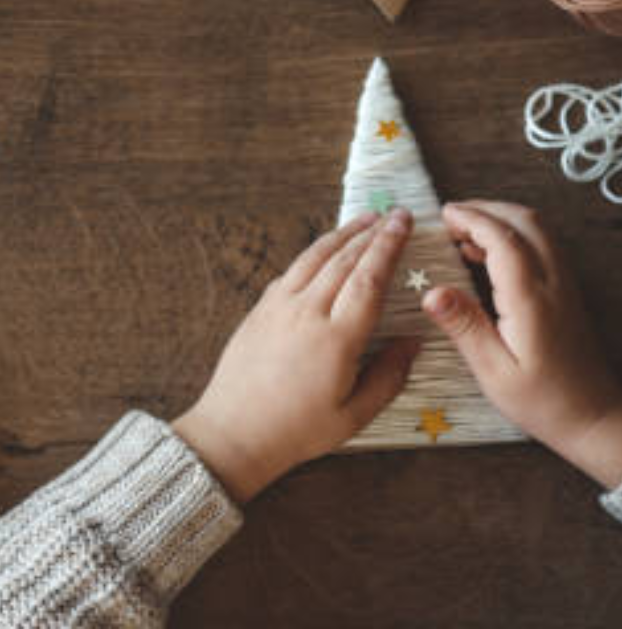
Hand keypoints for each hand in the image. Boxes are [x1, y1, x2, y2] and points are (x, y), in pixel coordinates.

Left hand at [174, 210, 418, 502]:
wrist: (234, 431)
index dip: (389, 246)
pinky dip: (314, 252)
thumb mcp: (355, 414)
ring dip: (343, 235)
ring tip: (365, 221)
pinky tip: (326, 249)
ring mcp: (279, 306)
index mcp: (336, 338)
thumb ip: (389, 375)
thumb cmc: (297, 430)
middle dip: (373, 233)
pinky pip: (292, 270)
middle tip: (395, 214)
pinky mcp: (261, 308)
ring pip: (315, 257)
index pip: (369, 278)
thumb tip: (412, 341)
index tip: (405, 223)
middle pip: (345, 260)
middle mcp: (307, 312)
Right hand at [424, 201, 621, 488]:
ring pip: (537, 230)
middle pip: (526, 222)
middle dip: (486, 209)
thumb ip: (465, 327)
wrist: (596, 419)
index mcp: (532, 300)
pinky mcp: (568, 292)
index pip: (503, 240)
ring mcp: (565, 285)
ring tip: (463, 233)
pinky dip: (513, 236)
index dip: (472, 219)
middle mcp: (554, 284)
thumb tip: (432, 292)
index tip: (443, 215)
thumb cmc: (543, 402)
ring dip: (501, 220)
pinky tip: (487, 256)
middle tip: (451, 217)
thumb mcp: (494, 372)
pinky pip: (542, 247)